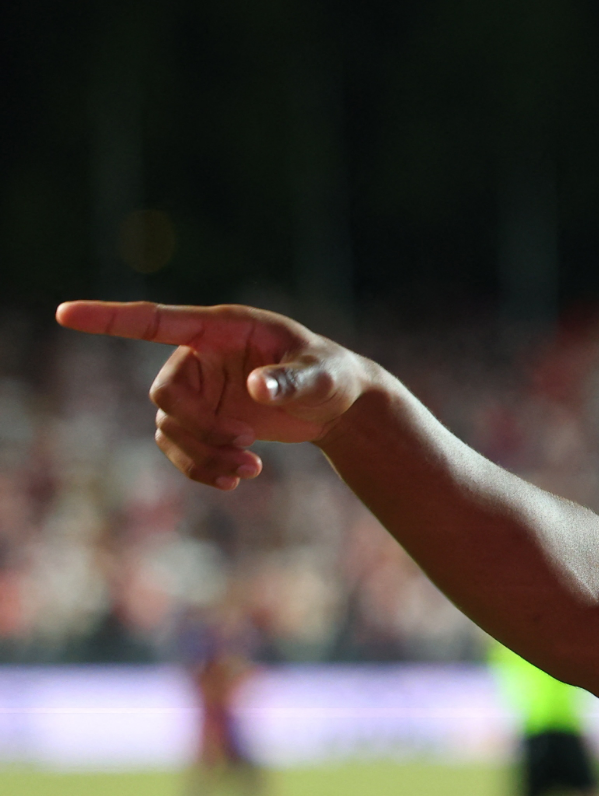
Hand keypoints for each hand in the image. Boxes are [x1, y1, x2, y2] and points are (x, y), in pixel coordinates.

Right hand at [54, 300, 373, 489]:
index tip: (66, 315)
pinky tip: (236, 480)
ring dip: (203, 454)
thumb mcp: (321, 376)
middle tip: (246, 445)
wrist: (335, 405)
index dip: (110, 319)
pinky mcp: (202, 419)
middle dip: (198, 427)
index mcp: (223, 328)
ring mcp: (198, 389)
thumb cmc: (331, 376)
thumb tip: (257, 387)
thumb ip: (292, 380)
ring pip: (169, 427)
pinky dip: (201, 468)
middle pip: (165, 393)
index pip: (156, 321)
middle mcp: (200, 355)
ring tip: (251, 468)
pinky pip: (179, 448)